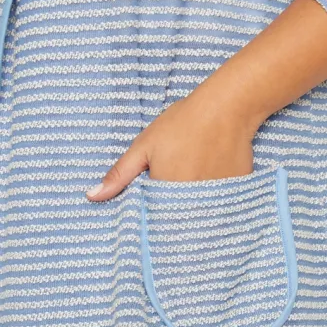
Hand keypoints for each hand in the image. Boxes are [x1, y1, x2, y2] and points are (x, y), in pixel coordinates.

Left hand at [86, 87, 254, 200]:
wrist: (227, 108)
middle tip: (179, 182)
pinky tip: (214, 177)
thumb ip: (120, 174)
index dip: (152, 209)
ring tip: (197, 180)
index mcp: (165, 192)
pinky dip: (215, 200)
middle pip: (177, 219)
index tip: (156, 198)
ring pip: (199, 214)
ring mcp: (214, 200)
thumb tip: (91, 197)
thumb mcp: (144, 146)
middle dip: (173, 210)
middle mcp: (190, 202)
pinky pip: (220, 206)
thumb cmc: (182, 123)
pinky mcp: (233, 195)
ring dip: (194, 207)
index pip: (153, 216)